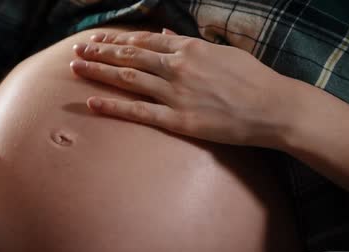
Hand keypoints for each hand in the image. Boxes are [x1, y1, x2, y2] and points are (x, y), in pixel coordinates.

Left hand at [70, 29, 291, 147]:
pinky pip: (138, 112)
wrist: (273, 108)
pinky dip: (113, 107)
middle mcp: (177, 67)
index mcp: (189, 48)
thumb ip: (189, 44)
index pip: (143, 41)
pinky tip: (93, 102)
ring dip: (99, 72)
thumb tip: (166, 35)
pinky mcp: (178, 120)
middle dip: (100, 52)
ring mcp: (175, 93)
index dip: (117, 40)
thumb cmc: (252, 79)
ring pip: (128, 79)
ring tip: (75, 68)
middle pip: (129, 56)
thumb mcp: (222, 52)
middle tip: (77, 50)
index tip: (98, 39)